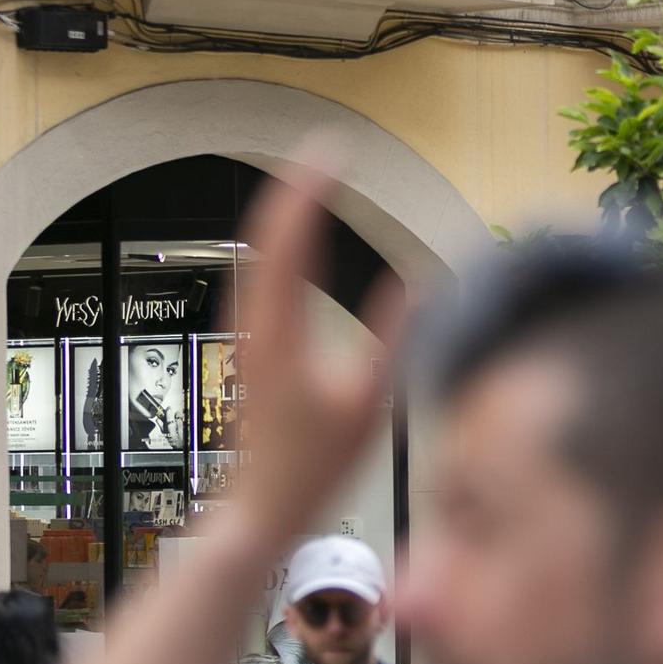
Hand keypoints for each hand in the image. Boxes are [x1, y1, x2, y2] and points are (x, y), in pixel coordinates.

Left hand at [236, 161, 406, 545]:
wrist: (259, 510)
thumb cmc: (313, 468)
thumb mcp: (367, 407)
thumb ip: (390, 341)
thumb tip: (416, 283)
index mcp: (281, 330)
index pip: (291, 239)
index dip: (312, 190)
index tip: (336, 154)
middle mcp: (254, 323)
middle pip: (268, 235)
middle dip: (298, 187)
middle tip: (330, 152)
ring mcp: (246, 334)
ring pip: (259, 253)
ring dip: (286, 213)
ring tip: (315, 181)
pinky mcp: (250, 347)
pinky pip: (260, 275)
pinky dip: (280, 244)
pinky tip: (293, 243)